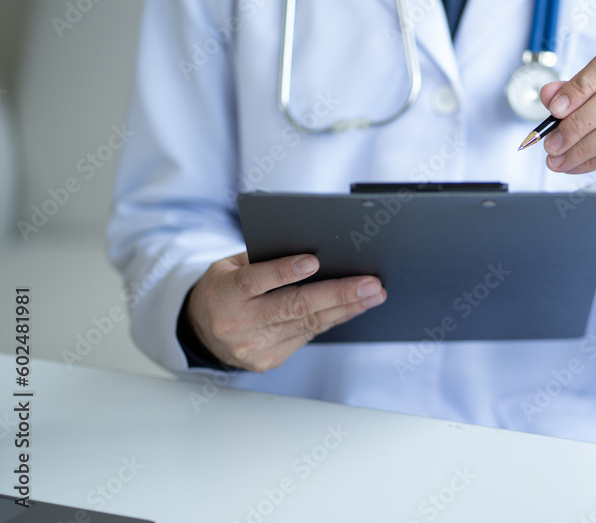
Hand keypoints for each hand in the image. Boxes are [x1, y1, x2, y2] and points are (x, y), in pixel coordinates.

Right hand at [186, 252, 385, 371]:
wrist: (202, 331)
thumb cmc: (224, 289)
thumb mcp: (230, 267)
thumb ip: (263, 260)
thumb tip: (314, 255)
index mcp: (224, 294)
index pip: (254, 281)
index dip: (284, 272)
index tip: (313, 262)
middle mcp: (238, 324)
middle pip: (293, 307)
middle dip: (337, 294)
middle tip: (369, 284)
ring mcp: (254, 347)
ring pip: (308, 324)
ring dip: (346, 308)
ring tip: (374, 294)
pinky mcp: (269, 361)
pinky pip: (308, 336)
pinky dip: (334, 318)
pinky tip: (355, 307)